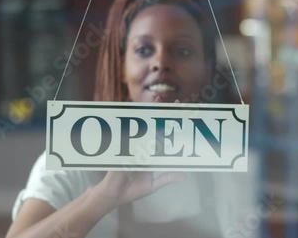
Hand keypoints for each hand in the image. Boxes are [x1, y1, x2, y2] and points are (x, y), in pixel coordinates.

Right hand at [89, 97, 184, 212]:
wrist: (113, 197)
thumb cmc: (130, 191)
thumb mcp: (152, 185)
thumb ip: (166, 178)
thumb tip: (184, 176)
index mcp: (148, 154)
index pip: (158, 138)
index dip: (165, 126)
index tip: (172, 113)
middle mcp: (139, 148)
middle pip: (148, 128)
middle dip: (155, 113)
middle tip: (161, 100)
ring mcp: (130, 148)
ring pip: (139, 129)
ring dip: (145, 115)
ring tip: (154, 103)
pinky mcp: (121, 150)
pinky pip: (129, 138)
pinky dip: (133, 129)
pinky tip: (141, 119)